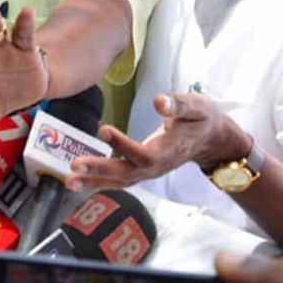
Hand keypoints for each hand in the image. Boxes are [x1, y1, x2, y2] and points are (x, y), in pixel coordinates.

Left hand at [66, 92, 250, 190]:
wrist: (212, 141)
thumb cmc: (202, 120)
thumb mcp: (197, 107)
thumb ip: (179, 105)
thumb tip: (159, 101)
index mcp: (169, 150)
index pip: (144, 154)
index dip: (124, 145)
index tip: (103, 130)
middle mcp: (156, 167)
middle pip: (126, 173)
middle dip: (100, 170)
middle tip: (75, 167)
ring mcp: (148, 172)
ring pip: (119, 180)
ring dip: (93, 181)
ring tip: (69, 180)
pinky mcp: (141, 171)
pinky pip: (119, 180)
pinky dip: (98, 181)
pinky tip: (78, 181)